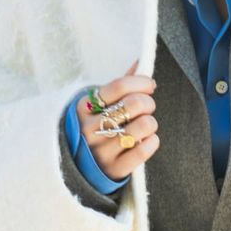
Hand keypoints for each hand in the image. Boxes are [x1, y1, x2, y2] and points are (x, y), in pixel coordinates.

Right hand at [77, 59, 159, 180]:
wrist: (78, 166)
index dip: (142, 82)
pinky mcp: (113, 169)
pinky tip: (148, 140)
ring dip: (151, 123)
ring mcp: (100, 150)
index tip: (150, 85)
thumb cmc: (96, 128)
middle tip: (146, 108)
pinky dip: (153, 142)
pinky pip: (144, 150)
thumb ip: (120, 85)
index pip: (120, 85)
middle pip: (134, 103)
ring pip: (143, 126)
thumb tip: (139, 61)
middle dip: (148, 103)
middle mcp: (89, 128)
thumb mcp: (100, 105)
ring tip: (145, 126)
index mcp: (85, 107)